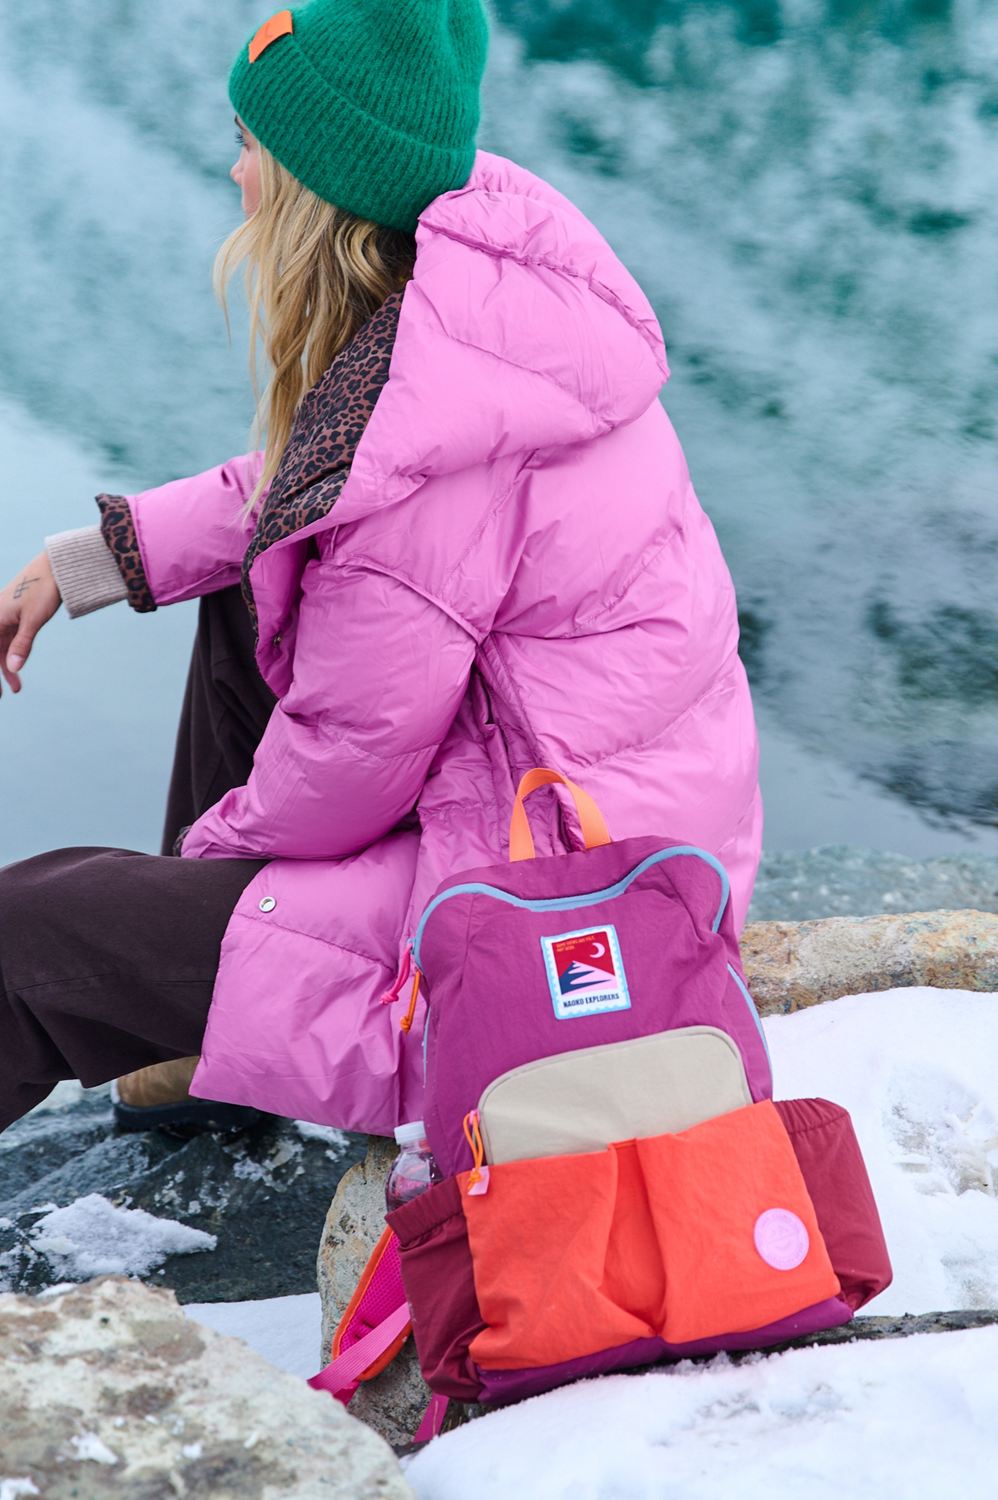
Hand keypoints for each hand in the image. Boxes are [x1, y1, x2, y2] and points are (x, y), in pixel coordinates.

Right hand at [0, 551, 61, 695]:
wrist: (55, 567)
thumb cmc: (43, 590)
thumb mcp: (33, 620)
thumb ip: (22, 644)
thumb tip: (13, 669)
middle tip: (4, 695)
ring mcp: (5, 616)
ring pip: (1, 647)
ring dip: (7, 667)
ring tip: (17, 689)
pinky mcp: (15, 616)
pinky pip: (9, 640)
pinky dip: (13, 655)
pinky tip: (18, 668)